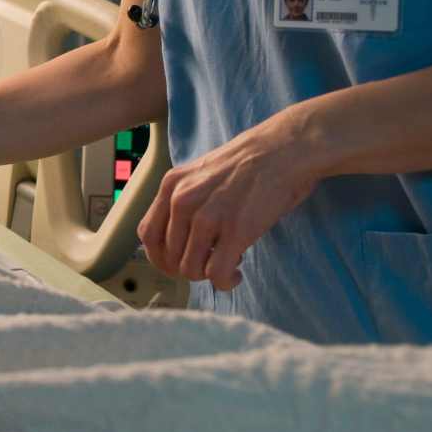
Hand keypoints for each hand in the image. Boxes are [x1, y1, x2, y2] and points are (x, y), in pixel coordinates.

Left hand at [137, 113, 322, 290]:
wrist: (283, 149)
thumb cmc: (248, 163)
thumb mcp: (200, 174)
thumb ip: (184, 200)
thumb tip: (177, 238)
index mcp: (171, 185)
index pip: (147, 234)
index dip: (160, 257)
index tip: (178, 262)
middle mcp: (183, 201)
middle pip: (168, 257)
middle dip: (188, 268)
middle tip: (210, 261)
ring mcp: (208, 217)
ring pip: (190, 269)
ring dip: (207, 275)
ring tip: (228, 262)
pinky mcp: (236, 231)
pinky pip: (216, 274)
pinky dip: (224, 282)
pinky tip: (236, 274)